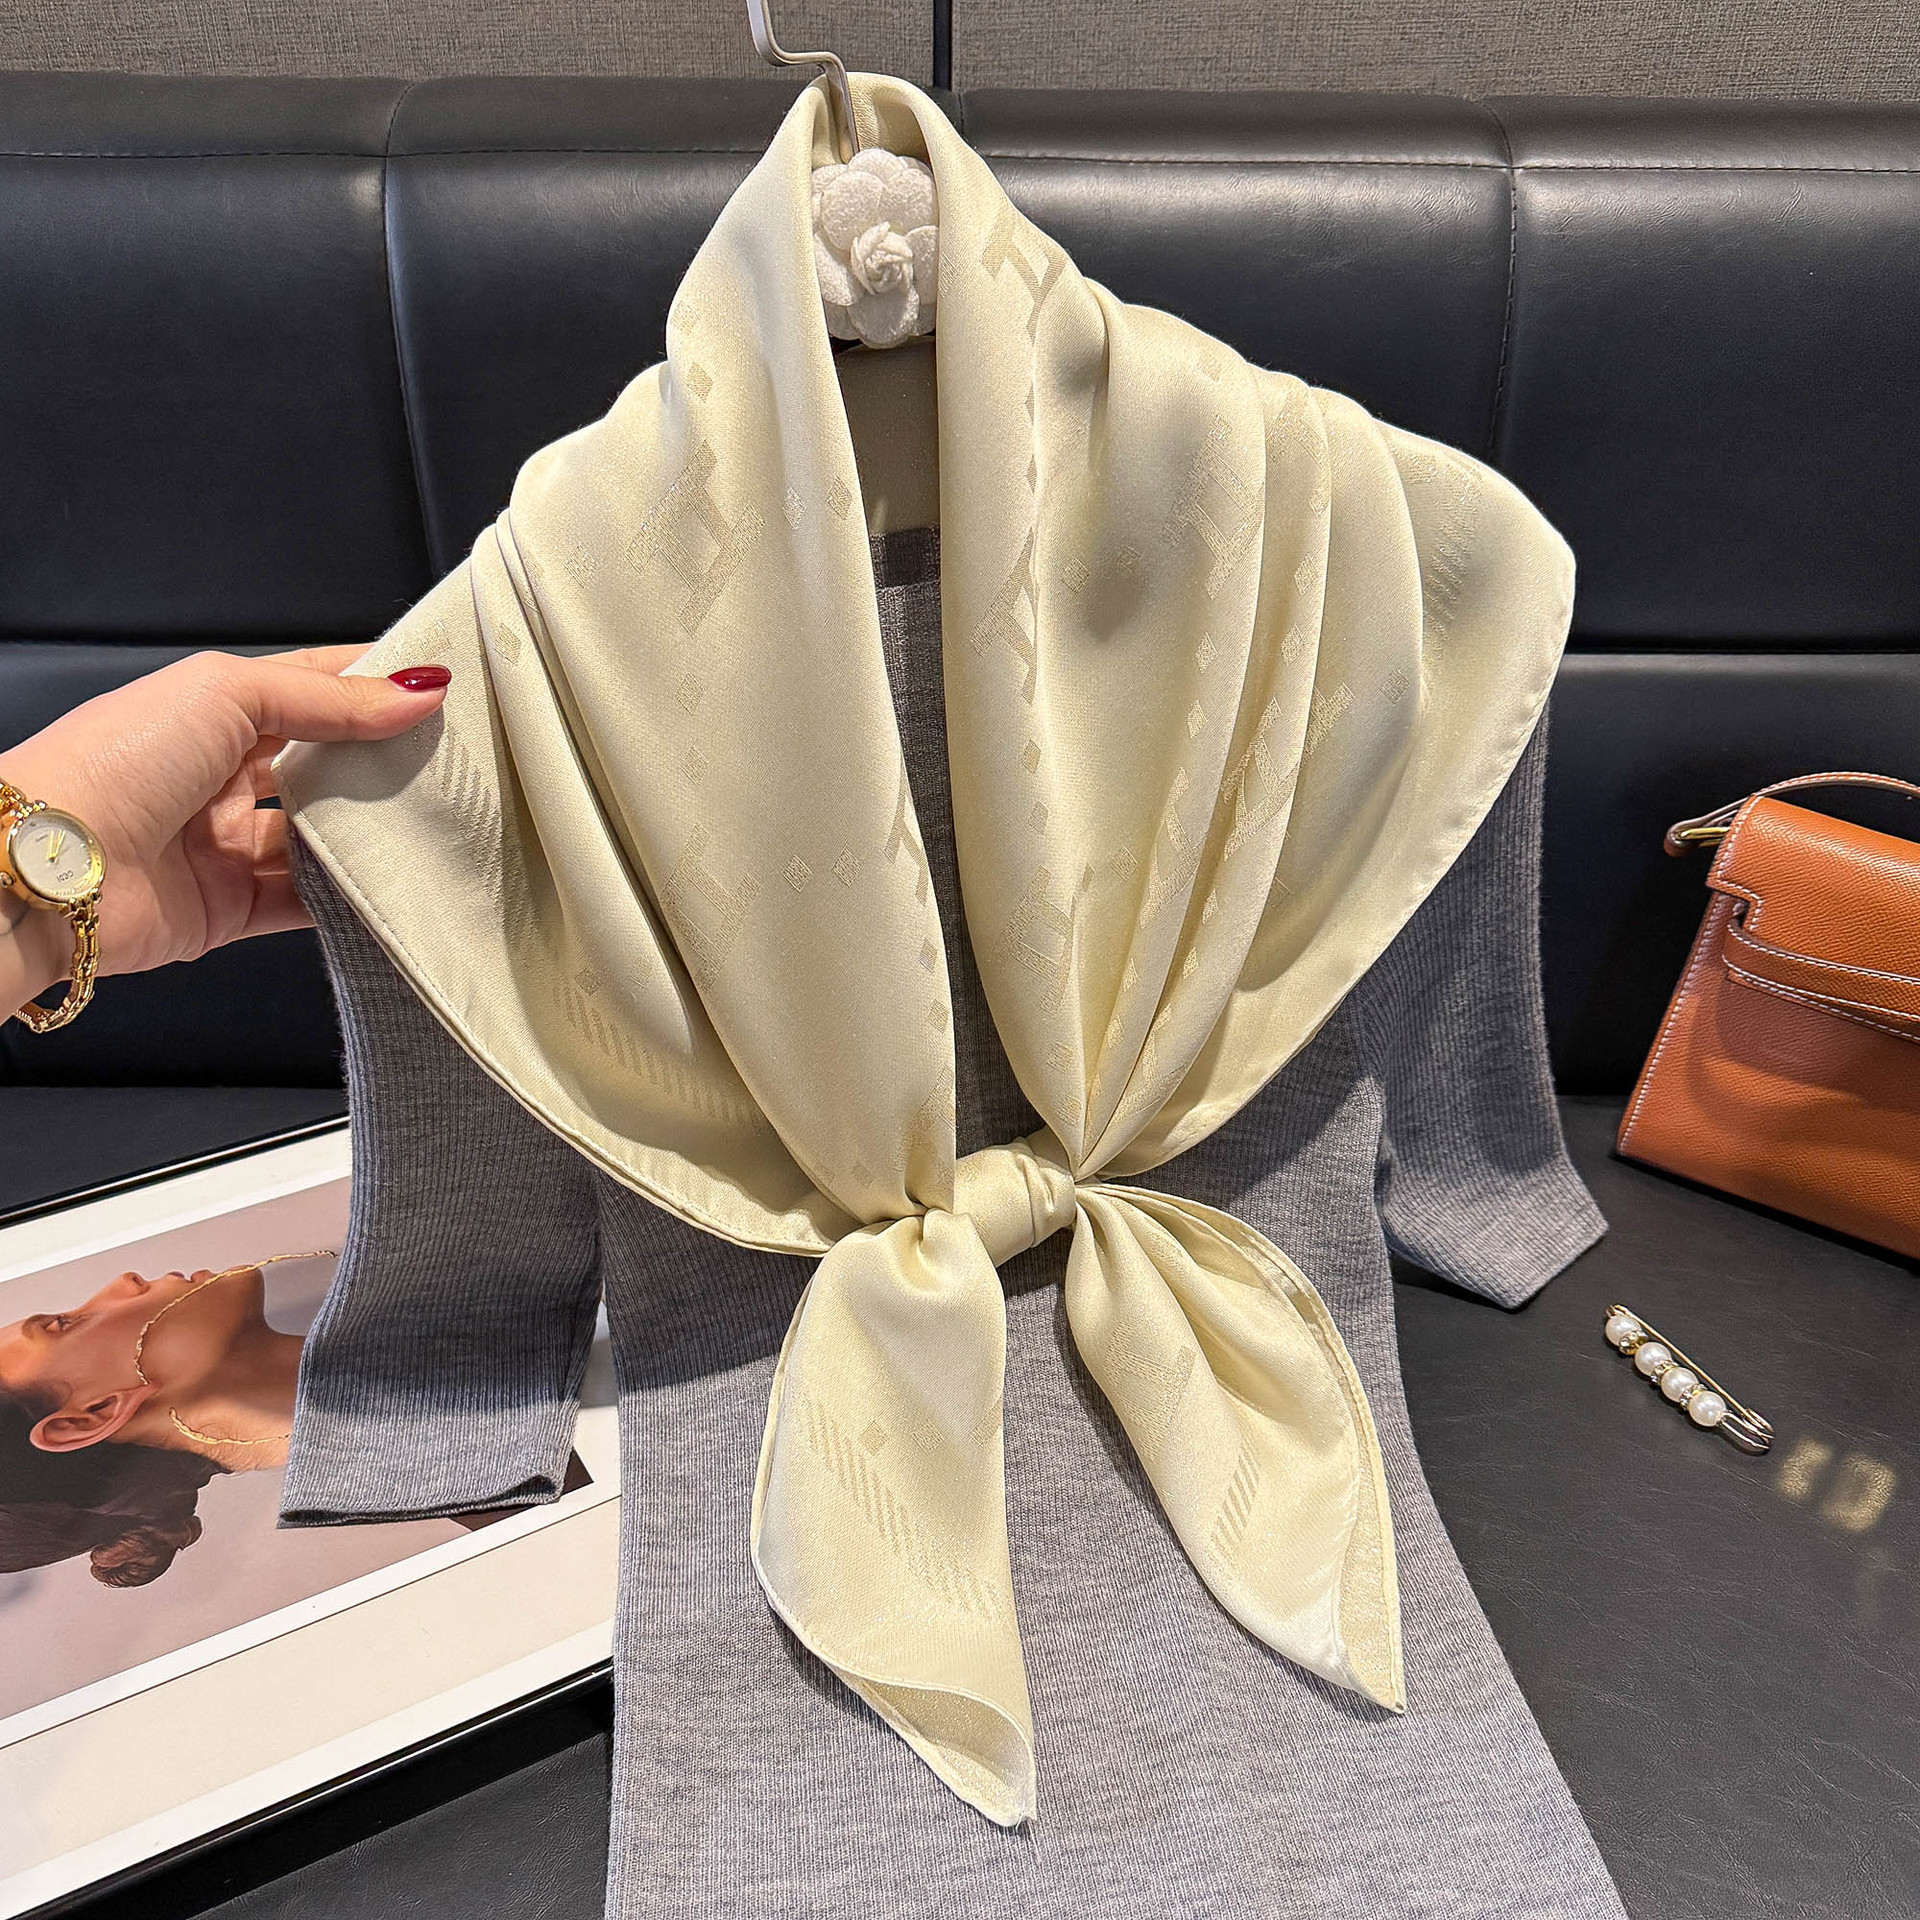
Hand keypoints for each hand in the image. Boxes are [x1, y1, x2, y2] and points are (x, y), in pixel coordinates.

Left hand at [0, 647, 449, 1005]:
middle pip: (323, 766)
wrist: (49, 868)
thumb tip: (418, 691)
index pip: (311, 688)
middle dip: (381, 763)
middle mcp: (218, 775)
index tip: (439, 688)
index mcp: (211, 711)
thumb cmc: (116, 760)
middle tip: (452, 762)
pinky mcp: (229, 907)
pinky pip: (307, 902)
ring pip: (322, 837)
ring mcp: (224, 843)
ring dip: (370, 833)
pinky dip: (350, 897)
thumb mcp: (227, 694)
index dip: (372, 684)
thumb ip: (330, 697)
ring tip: (433, 822)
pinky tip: (390, 882)